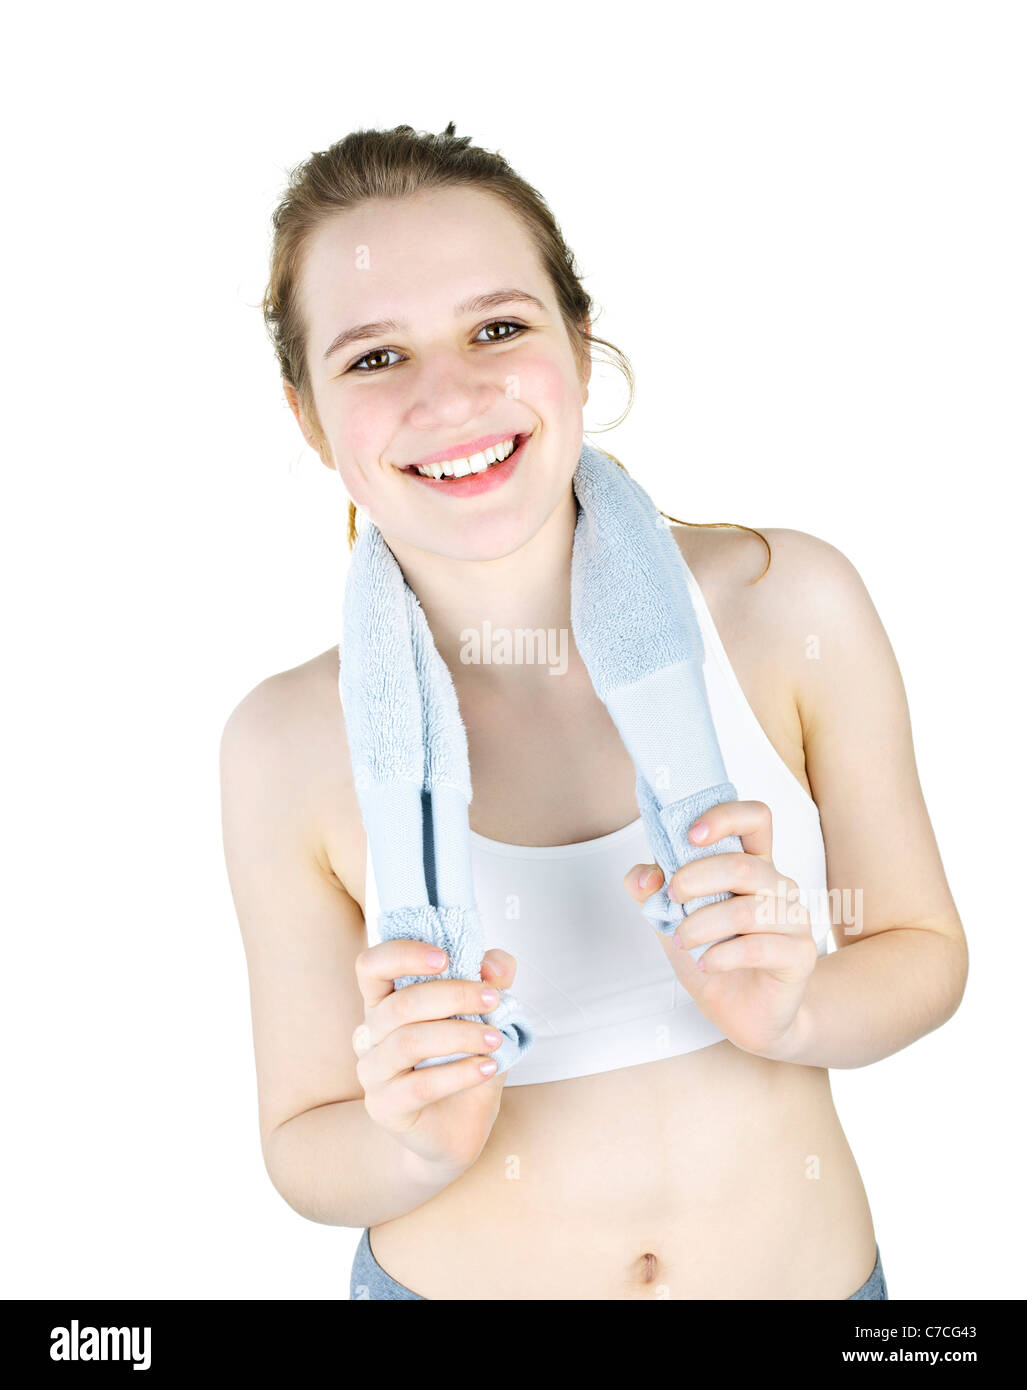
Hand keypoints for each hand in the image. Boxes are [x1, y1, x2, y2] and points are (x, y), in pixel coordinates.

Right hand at [352, 942, 516, 1173]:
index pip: (371, 965)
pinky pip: (420, 1086)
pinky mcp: (384, 1107)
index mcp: (386, 1001)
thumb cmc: (465, 1061)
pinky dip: (460, 1074)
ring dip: (460, 1036)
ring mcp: (372, 1072)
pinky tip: (488, 1068)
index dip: (402, 954)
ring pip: (408, 1042)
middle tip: (494, 1000)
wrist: (460, 1126)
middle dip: (454, 996)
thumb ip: (493, 981)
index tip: (445, 957)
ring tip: (496, 1039)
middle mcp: (371, 1033)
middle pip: (400, 1004)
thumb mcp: (487, 1016)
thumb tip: (492, 964)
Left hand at [623, 800, 816, 1059]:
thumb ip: (651, 889)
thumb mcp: (671, 919)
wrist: (743, 1014)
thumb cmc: (713, 954)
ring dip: (701, 926)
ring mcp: (794, 919)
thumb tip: (645, 876)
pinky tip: (707, 963)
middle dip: (696, 879)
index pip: (755, 818)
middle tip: (672, 900)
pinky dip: (720, 956)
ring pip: (746, 911)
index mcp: (753, 864)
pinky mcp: (800, 954)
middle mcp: (778, 886)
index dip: (724, 816)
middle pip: (743, 866)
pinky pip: (757, 948)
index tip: (690, 835)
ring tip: (682, 940)